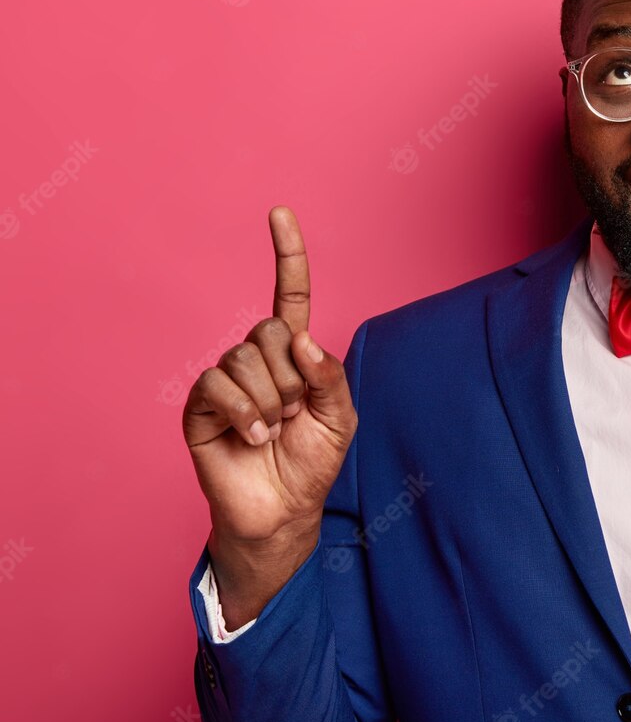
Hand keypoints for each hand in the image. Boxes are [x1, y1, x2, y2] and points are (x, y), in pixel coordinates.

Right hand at [183, 206, 356, 577]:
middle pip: (268, 332)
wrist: (283, 509)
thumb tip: (300, 338)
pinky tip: (252, 437)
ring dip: (269, 400)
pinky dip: (243, 412)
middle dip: (291, 378)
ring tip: (272, 430)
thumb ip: (329, 375)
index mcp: (294, 354)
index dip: (287, 255)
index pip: (290, 295)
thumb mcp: (340, 417)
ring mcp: (225, 379)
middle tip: (292, 414)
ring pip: (244, 358)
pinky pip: (217, 383)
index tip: (279, 213)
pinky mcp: (198, 405)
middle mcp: (257, 358)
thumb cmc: (312, 462)